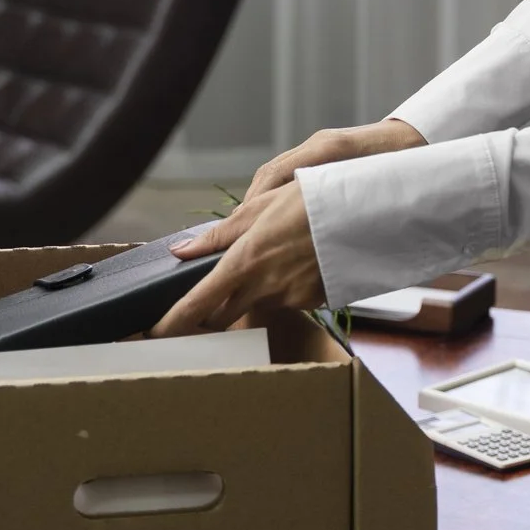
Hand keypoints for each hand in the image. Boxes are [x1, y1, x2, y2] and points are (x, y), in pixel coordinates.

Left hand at [153, 119, 426, 334]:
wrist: (375, 208)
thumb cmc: (319, 197)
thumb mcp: (264, 204)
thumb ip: (221, 232)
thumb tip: (183, 249)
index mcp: (247, 261)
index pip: (199, 303)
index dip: (174, 321)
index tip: (154, 332)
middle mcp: (267, 287)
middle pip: (225, 313)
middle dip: (210, 312)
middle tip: (202, 299)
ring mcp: (294, 297)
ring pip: (259, 303)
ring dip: (252, 292)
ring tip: (270, 257)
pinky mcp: (317, 299)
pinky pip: (288, 298)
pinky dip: (282, 286)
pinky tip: (297, 259)